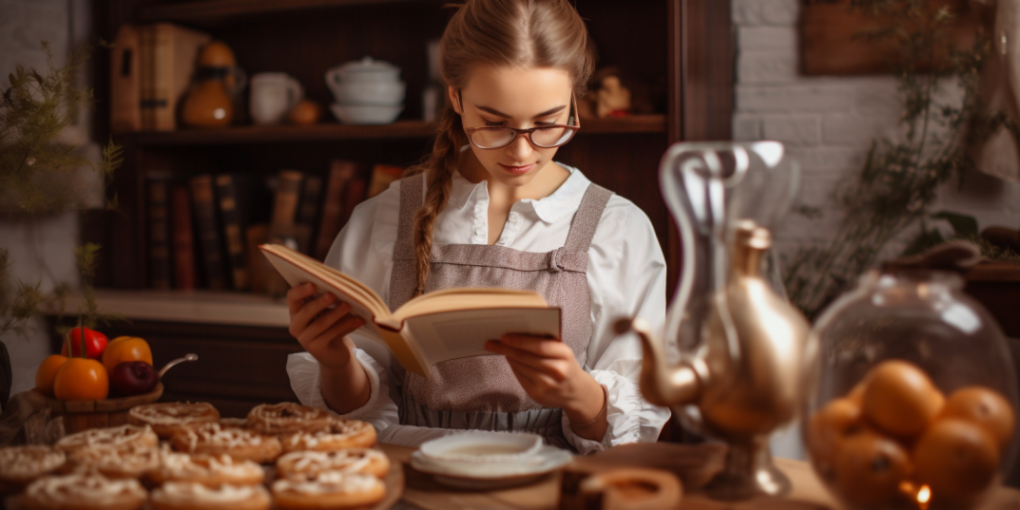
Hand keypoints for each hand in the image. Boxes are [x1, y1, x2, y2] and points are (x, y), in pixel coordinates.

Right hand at [287, 282, 365, 369]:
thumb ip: (330, 299)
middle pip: (305, 311)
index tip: (314, 283)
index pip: (293, 297)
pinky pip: (330, 335)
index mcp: (297, 310)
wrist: (336, 352)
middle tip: (333, 294)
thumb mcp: (329, 310)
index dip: (301, 290)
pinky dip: (346, 326)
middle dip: (320, 302)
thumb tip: (342, 287)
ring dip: (335, 313)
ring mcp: (304, 339)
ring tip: (348, 306)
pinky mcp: (315, 349)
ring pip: (320, 324)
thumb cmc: (332, 325)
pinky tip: (358, 320)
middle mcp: (296, 325)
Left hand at [484, 334, 605, 438]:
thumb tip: (518, 332)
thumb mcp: (562, 352)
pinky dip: (513, 367)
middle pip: (526, 357)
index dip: (520, 340)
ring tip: (498, 348)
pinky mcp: (538, 395)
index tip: (504, 336)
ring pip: (521, 367)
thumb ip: (546, 342)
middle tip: (491, 342)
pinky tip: (510, 360)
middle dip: (506, 348)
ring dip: (508, 356)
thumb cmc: (565, 365)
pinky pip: (520, 377)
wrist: (576, 392)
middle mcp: (557, 371)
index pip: (539, 346)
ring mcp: (547, 385)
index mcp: (564, 354)